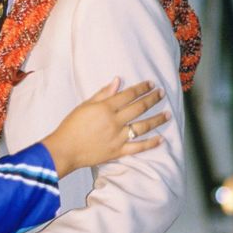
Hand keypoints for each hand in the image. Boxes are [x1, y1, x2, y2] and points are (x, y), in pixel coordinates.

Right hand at [43, 78, 167, 177]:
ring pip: (143, 126)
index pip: (128, 95)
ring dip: (157, 119)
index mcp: (105, 108)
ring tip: (168, 114)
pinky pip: (137, 147)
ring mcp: (117, 137)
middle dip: (152, 99)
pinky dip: (150, 143)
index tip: (151, 84)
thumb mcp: (85, 106)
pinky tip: (161, 139)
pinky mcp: (117, 151)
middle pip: (139, 107)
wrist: (64, 150)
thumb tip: (117, 80)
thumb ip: (103, 93)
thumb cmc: (71, 126)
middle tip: (162, 93)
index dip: (141, 88)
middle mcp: (114, 121)